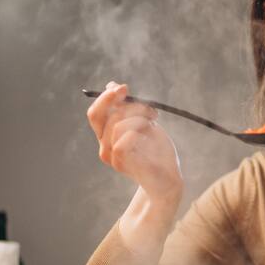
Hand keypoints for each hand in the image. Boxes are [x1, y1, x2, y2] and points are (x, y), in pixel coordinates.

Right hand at [86, 81, 182, 199]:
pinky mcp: (122, 165)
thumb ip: (128, 109)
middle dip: (124, 103)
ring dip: (139, 118)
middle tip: (147, 106)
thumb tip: (111, 85)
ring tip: (154, 123)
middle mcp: (105, 147)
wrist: (168, 178)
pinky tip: (151, 137)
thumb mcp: (144, 124)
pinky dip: (139, 133)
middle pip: (99, 116)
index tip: (124, 88)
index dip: (106, 97)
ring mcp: (112, 158)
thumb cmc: (157, 151)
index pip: (95, 113)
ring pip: (117, 125)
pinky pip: (123, 141)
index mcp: (107, 137)